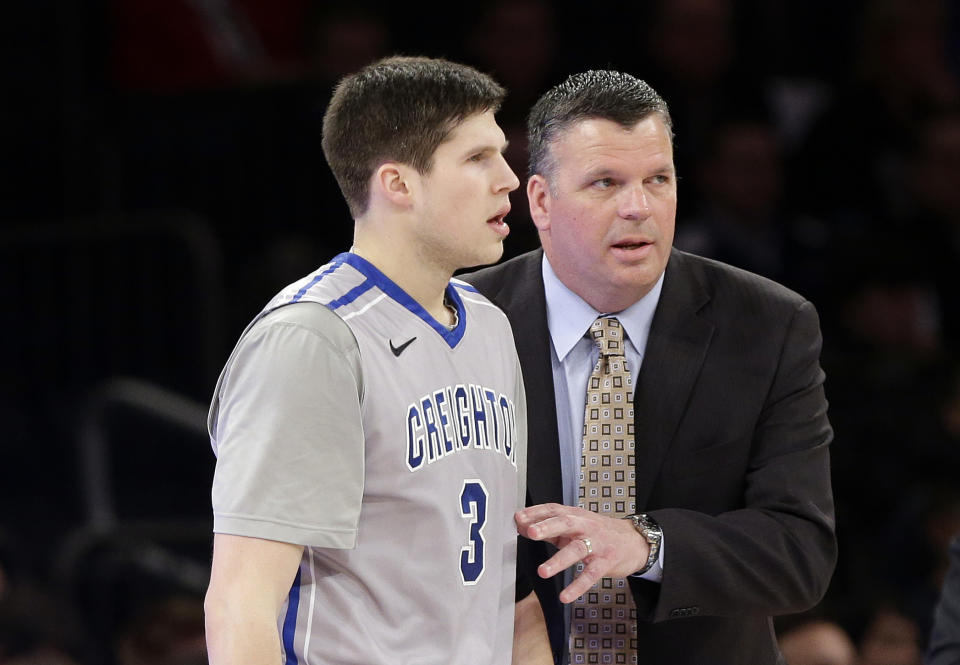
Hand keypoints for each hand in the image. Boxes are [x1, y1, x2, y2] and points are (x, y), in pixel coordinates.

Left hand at [515, 503, 649, 603]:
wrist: (635, 541)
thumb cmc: (599, 533)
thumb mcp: (576, 525)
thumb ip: (550, 528)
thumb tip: (522, 527)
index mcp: (576, 515)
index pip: (554, 510)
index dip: (536, 513)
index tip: (518, 518)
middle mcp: (586, 526)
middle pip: (566, 523)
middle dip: (547, 527)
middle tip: (530, 532)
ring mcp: (597, 544)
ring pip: (577, 550)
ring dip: (559, 560)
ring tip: (542, 571)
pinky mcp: (606, 562)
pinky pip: (591, 575)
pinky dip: (578, 586)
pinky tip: (565, 596)